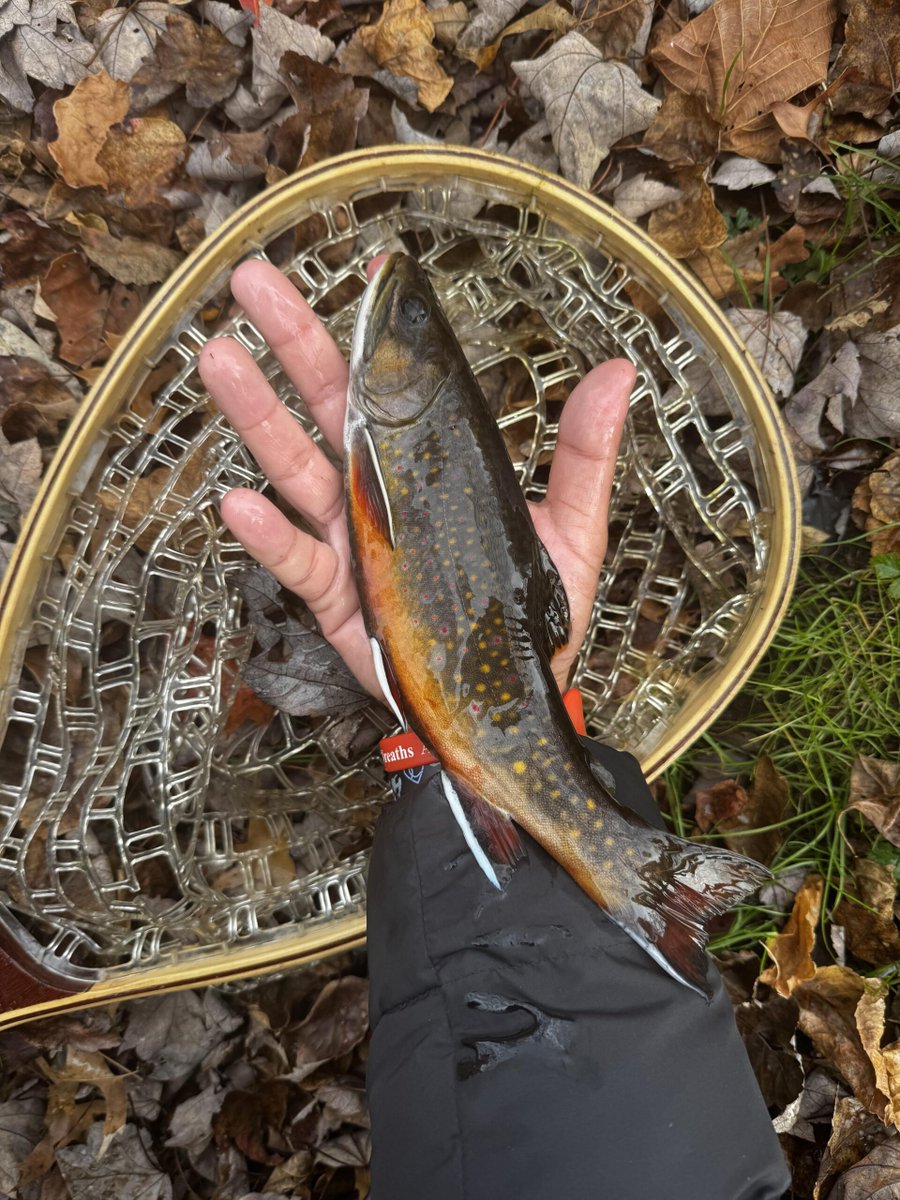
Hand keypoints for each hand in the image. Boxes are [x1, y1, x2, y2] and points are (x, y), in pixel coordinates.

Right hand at [198, 258, 632, 697]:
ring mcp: (353, 541)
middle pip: (332, 406)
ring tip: (220, 361)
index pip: (400, 385)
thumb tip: (619, 373)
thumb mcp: (573, 530)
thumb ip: (584, 458)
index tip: (371, 270)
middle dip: (292, 343)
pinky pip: (298, 561)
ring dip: (258, 416)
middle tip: (253, 282)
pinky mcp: (338, 598)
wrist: (506, 701)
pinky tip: (239, 500)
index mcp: (432, 465)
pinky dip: (269, 535)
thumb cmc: (530, 615)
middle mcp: (383, 491)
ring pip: (298, 469)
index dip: (382, 331)